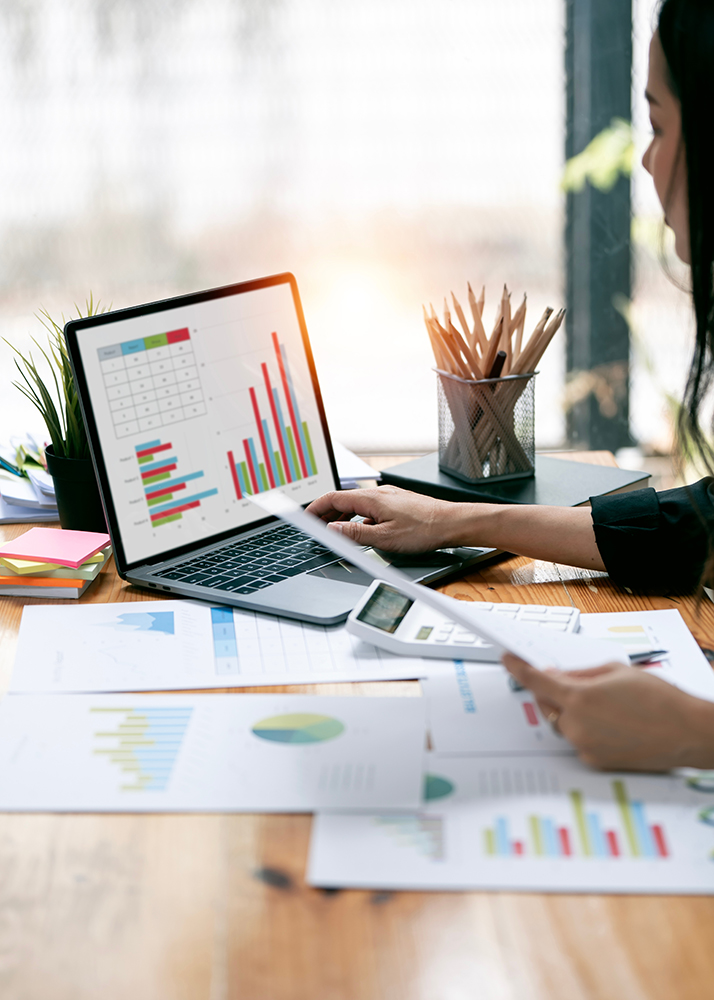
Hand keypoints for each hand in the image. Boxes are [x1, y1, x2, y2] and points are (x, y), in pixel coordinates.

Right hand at [305, 486, 467, 552]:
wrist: (452, 523)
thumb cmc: (424, 529)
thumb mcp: (385, 538)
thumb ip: (355, 533)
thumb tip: (333, 528)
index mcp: (371, 498)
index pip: (334, 498)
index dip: (316, 508)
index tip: (305, 517)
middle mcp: (378, 493)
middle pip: (343, 499)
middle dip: (326, 512)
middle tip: (315, 526)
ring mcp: (388, 497)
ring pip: (357, 504)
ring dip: (342, 515)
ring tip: (334, 529)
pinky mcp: (397, 504)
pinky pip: (370, 508)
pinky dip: (358, 518)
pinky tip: (362, 530)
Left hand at [503, 654, 713, 770]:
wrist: (687, 732)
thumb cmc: (659, 699)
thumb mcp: (616, 671)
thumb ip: (581, 673)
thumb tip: (558, 675)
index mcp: (579, 696)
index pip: (536, 681)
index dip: (518, 669)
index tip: (508, 661)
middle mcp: (576, 724)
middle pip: (546, 703)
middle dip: (553, 691)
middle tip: (576, 684)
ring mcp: (583, 745)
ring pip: (562, 722)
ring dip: (571, 712)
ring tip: (607, 706)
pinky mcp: (593, 761)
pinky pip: (577, 740)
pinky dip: (585, 730)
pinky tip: (612, 724)